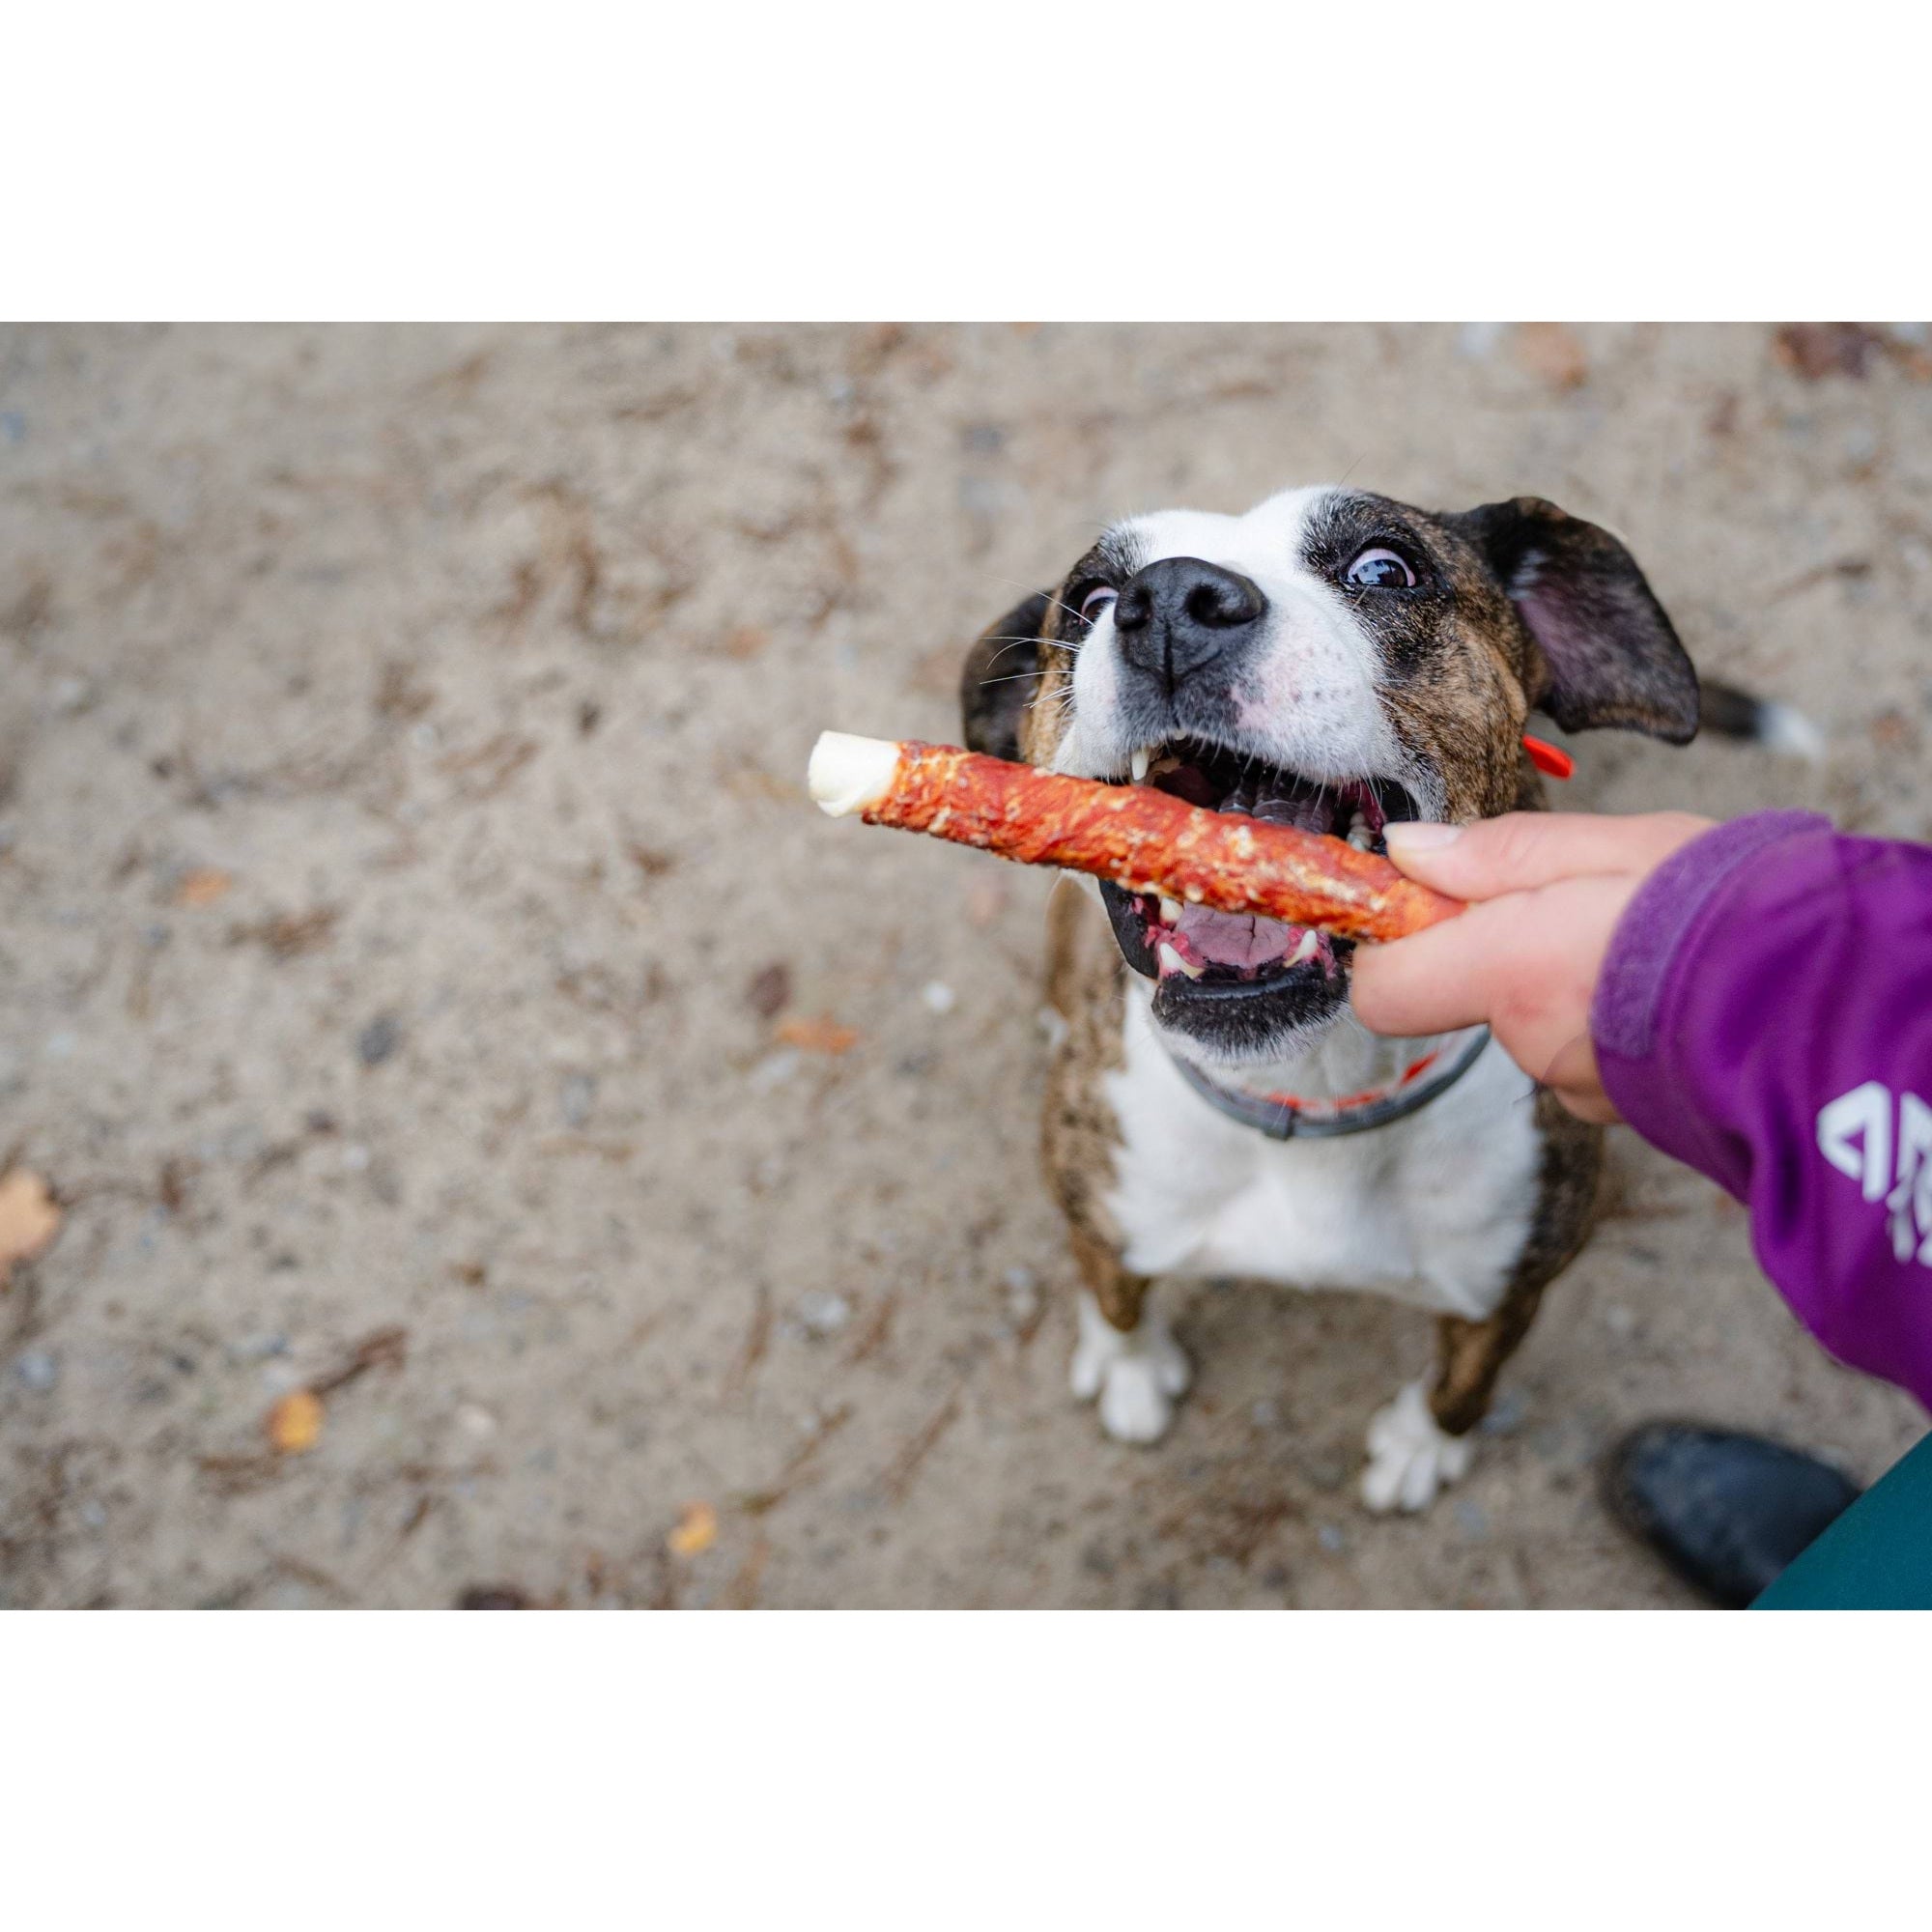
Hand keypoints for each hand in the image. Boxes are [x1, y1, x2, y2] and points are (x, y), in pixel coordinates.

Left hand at [1351, 811, 1712, 1122]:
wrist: (1834, 1006)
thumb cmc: (1730, 909)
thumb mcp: (1614, 846)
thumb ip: (1499, 855)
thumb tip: (1407, 855)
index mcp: (1508, 972)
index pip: (1384, 991)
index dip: (1394, 947)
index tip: (1430, 903)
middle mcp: (1530, 1044)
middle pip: (1470, 997)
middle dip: (1503, 952)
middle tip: (1582, 903)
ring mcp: (1578, 1088)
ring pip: (1536, 1025)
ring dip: (1567, 986)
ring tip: (1645, 945)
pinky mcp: (1625, 1112)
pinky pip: (1589, 1056)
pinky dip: (1612, 1023)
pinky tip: (1668, 990)